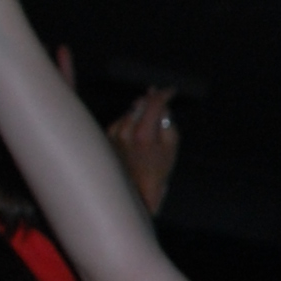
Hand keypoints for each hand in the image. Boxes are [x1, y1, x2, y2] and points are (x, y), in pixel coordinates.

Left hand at [108, 86, 180, 218]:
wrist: (138, 189)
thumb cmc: (158, 169)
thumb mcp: (171, 146)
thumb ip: (167, 122)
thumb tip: (162, 106)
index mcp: (143, 133)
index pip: (154, 103)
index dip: (165, 94)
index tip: (171, 91)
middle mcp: (126, 130)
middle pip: (141, 103)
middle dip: (152, 100)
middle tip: (163, 97)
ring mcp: (115, 132)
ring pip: (132, 110)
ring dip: (142, 110)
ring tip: (151, 119)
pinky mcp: (109, 135)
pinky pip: (123, 119)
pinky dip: (131, 119)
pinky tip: (138, 129)